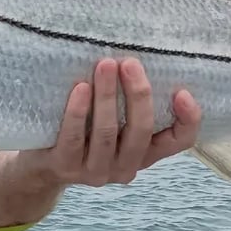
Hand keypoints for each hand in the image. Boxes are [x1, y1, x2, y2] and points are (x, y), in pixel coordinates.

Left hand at [22, 57, 201, 187]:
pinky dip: (78, 111)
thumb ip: (131, 104)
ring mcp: (95, 172)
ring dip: (107, 96)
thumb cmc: (84, 133)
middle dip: (138, 95)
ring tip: (105, 65)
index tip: (182, 91)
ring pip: (106, 133)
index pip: (179, 142)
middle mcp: (125, 167)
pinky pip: (73, 137)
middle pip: (141, 132)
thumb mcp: (115, 122)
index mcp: (145, 153)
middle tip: (130, 63)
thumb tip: (139, 58)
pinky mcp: (65, 167)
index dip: (188, 120)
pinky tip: (80, 88)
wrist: (41, 166)